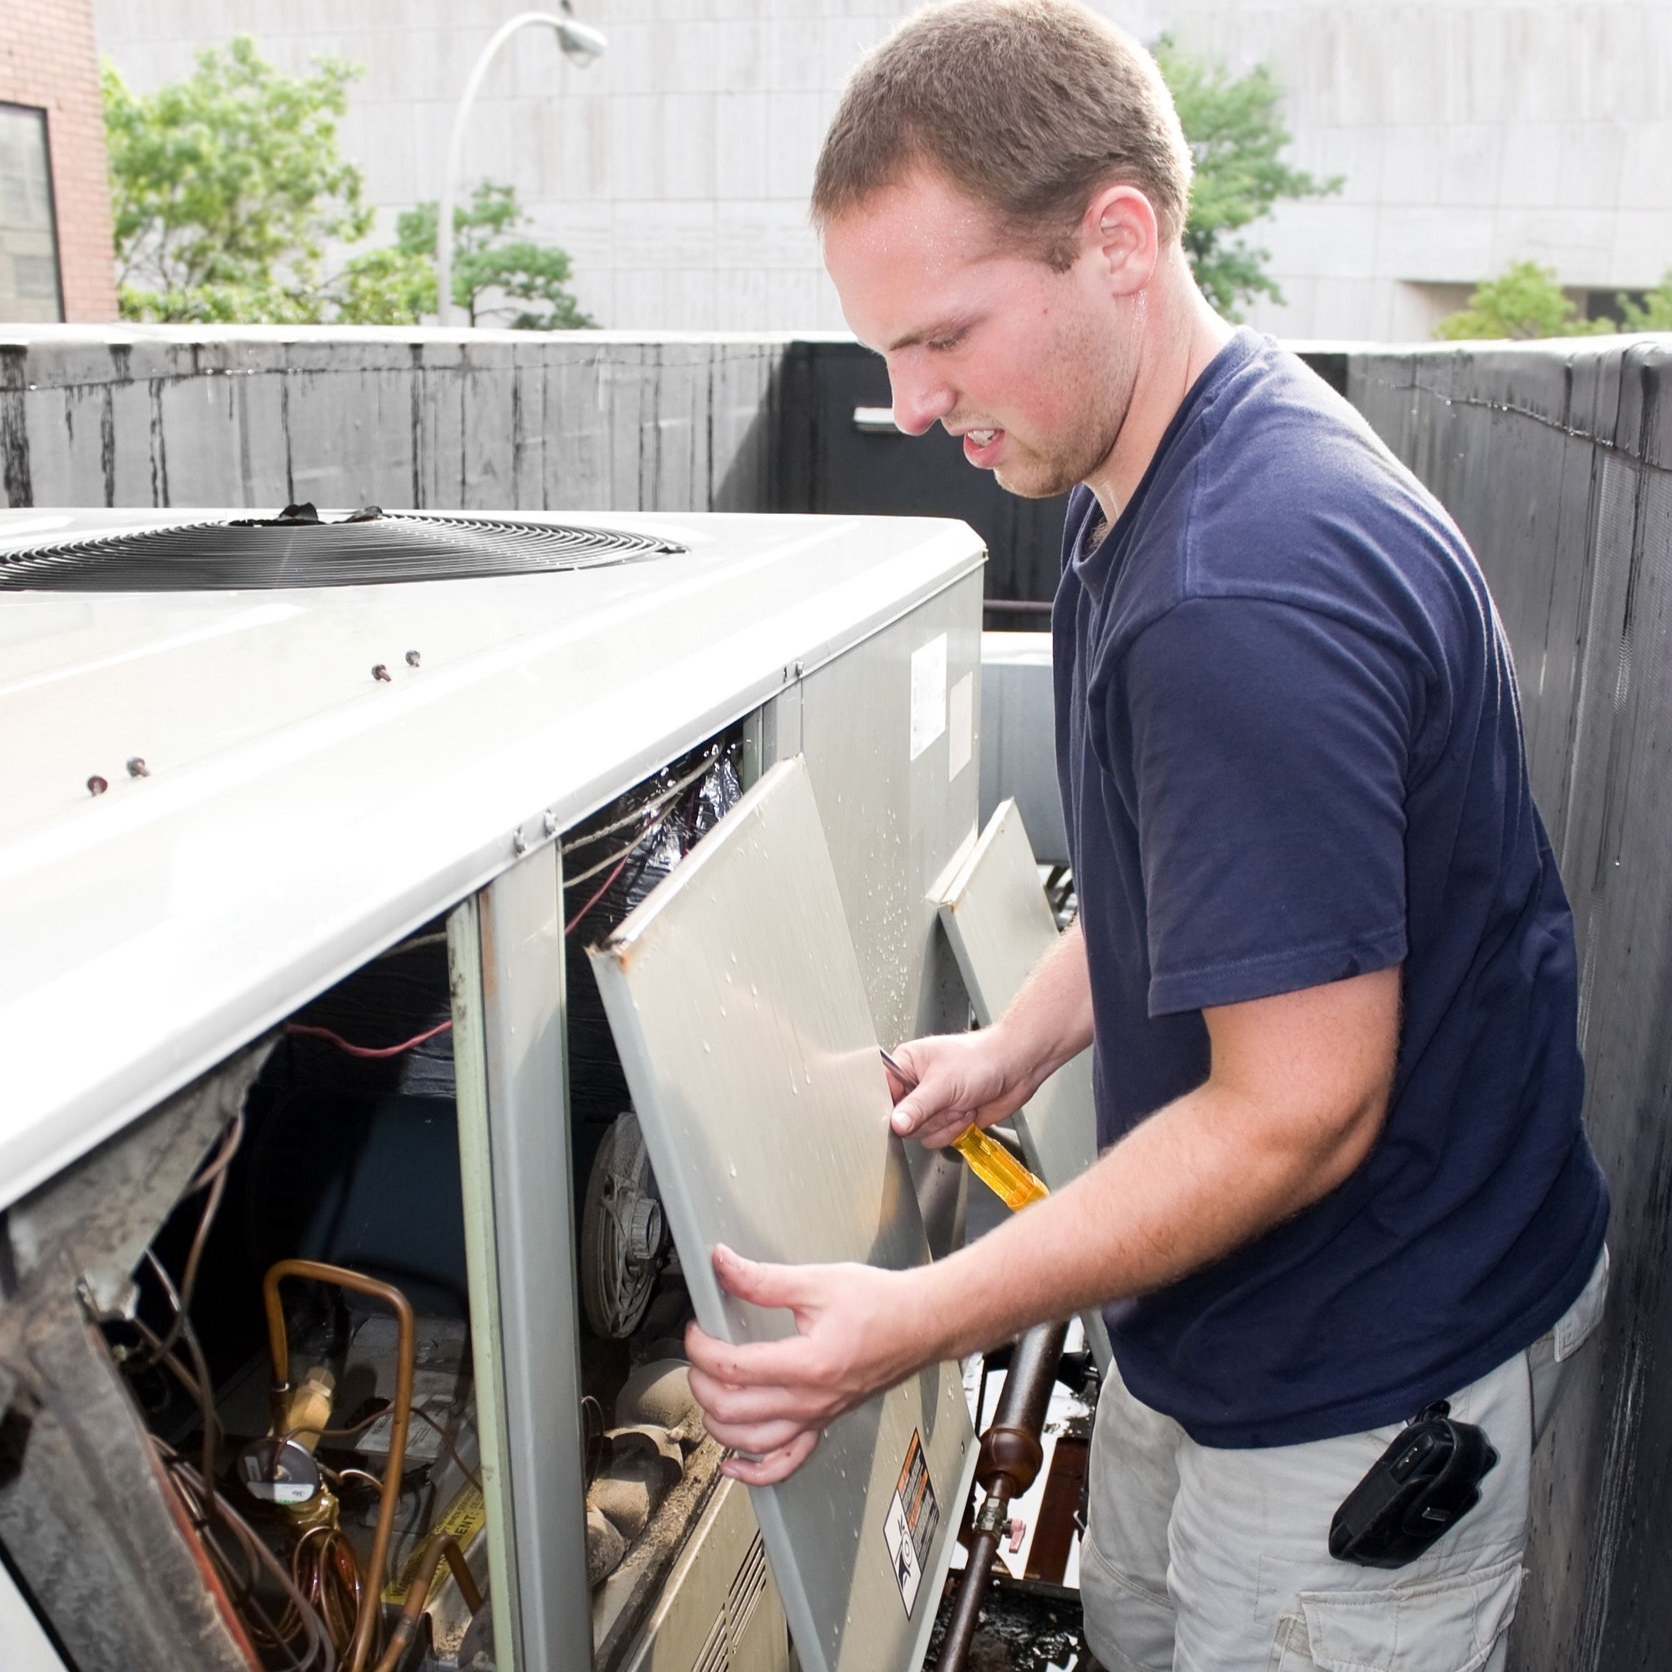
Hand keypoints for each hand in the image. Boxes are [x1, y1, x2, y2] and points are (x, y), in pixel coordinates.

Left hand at [684, 1244, 937, 1484]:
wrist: (921, 1323)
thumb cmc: (881, 1303)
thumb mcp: (818, 1282)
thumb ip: (764, 1279)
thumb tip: (724, 1265)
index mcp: (808, 1364)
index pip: (734, 1368)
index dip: (702, 1349)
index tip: (696, 1330)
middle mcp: (811, 1400)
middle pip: (734, 1410)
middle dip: (702, 1383)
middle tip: (697, 1356)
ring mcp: (818, 1417)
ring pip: (752, 1443)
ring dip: (717, 1424)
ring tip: (706, 1395)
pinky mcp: (825, 1423)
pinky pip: (787, 1462)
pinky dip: (755, 1472)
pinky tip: (734, 1465)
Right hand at [883, 1030, 1031, 1147]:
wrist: (1016, 1069)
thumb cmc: (982, 1059)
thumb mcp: (944, 1083)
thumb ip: (917, 1106)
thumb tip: (896, 1123)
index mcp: (907, 1064)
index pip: (882, 1092)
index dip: (892, 1107)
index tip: (907, 1113)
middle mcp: (916, 1085)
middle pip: (902, 1119)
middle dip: (930, 1116)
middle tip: (947, 1100)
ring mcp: (932, 1103)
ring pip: (920, 1132)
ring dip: (946, 1123)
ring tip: (960, 1103)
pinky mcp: (947, 1119)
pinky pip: (938, 1138)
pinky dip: (956, 1131)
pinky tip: (967, 1112)